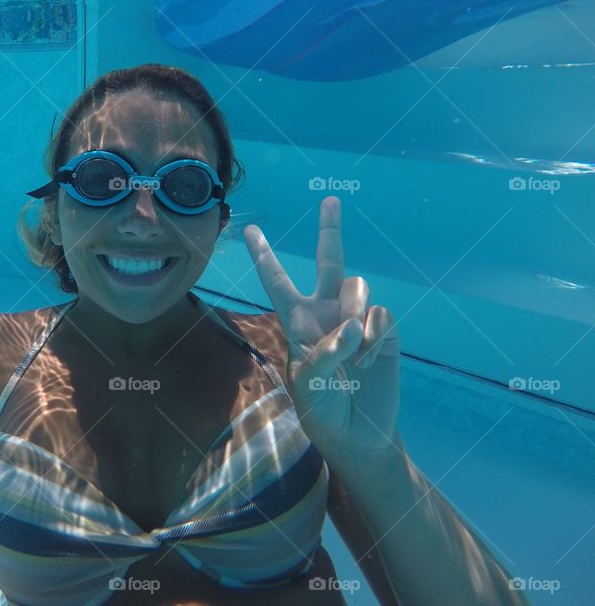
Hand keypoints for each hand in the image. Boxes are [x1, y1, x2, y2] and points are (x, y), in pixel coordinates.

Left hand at [243, 196, 401, 470]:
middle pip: (329, 261)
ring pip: (356, 287)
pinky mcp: (383, 331)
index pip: (277, 282)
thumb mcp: (307, 385)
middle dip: (330, 230)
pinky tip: (369, 362)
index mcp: (297, 321)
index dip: (265, 256)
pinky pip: (379, 314)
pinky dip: (373, 337)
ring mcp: (356, 319)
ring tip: (353, 352)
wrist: (358, 434)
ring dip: (352, 314)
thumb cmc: (322, 410)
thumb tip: (351, 326)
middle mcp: (327, 312)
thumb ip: (324, 352)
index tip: (250, 230)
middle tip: (329, 200)